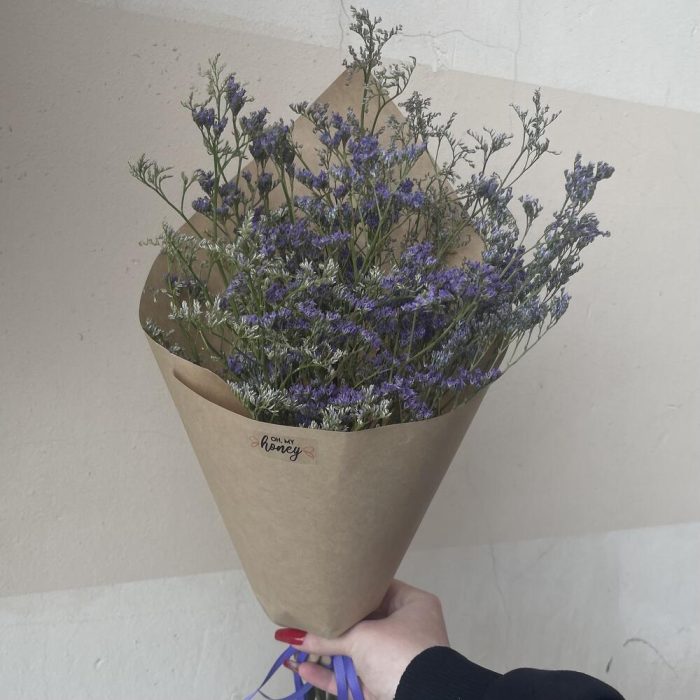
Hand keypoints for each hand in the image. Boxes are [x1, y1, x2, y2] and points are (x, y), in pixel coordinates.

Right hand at [275, 580, 449, 699]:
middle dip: (333, 622)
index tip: (324, 585)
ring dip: (326, 650)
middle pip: (362, 622)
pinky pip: (352, 677)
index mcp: (412, 605)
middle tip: (303, 613)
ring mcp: (394, 660)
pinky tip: (302, 668)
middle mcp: (406, 629)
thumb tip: (289, 637)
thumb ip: (327, 637)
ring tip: (294, 640)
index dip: (350, 589)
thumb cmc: (399, 654)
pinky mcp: (383, 687)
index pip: (377, 589)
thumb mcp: (362, 637)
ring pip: (354, 651)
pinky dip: (329, 674)